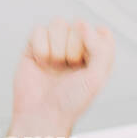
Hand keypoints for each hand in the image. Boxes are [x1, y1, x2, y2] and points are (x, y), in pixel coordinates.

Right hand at [7, 18, 114, 137]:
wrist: (42, 113)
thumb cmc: (71, 102)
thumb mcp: (96, 79)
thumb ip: (100, 50)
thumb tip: (83, 24)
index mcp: (95, 58)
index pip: (101, 32)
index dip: (95, 41)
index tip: (89, 59)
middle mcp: (76, 50)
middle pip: (78, 24)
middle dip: (74, 46)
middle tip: (70, 67)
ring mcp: (55, 47)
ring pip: (58, 23)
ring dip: (58, 46)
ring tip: (55, 64)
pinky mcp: (35, 47)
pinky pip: (39, 30)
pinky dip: (41, 47)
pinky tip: (41, 63)